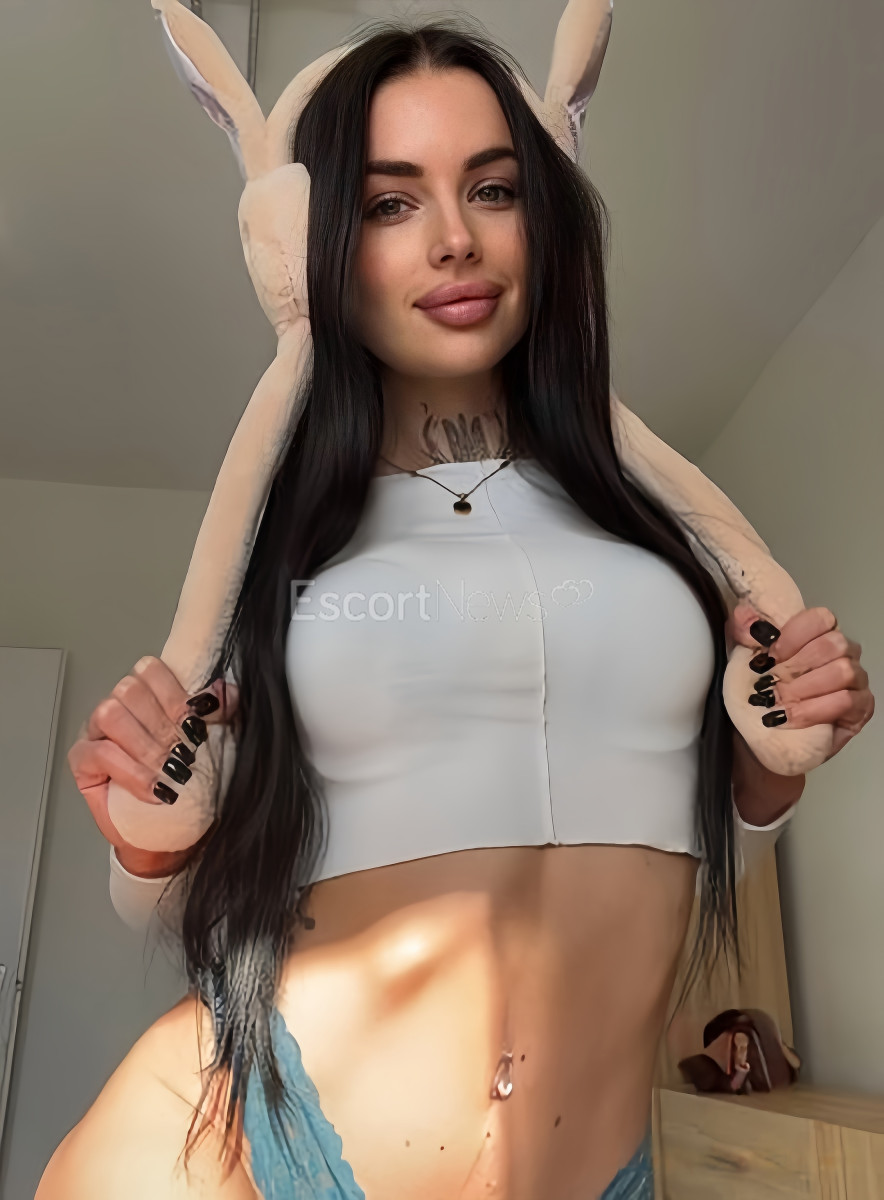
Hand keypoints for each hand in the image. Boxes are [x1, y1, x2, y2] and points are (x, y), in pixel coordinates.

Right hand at [68, 657, 237, 874]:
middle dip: (164, 724)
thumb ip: (218, 713)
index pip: (150, 669)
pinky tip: (157, 790)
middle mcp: (118, 707)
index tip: (197, 721)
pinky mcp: (82, 762)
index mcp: (147, 695)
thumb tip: (224, 692)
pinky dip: (133, 773)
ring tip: (172, 773)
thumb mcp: (214, 744)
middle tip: (186, 754)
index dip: (174, 693)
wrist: (170, 835)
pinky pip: (101, 754)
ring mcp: (96, 732)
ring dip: (147, 746)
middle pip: (130, 690)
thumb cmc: (189, 786)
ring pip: (110, 714)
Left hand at [727, 603, 874, 762]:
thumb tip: (748, 619)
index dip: (793, 635)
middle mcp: (843, 653)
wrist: (758, 737)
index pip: (821, 618)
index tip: (770, 656)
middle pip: (833, 644)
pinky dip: (813, 710)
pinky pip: (846, 701)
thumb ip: (744, 630)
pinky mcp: (861, 708)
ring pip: (843, 671)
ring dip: (804, 688)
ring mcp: (856, 680)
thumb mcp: (743, 656)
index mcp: (818, 634)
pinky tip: (789, 717)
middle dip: (796, 666)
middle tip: (771, 684)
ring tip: (778, 702)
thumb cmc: (759, 693)